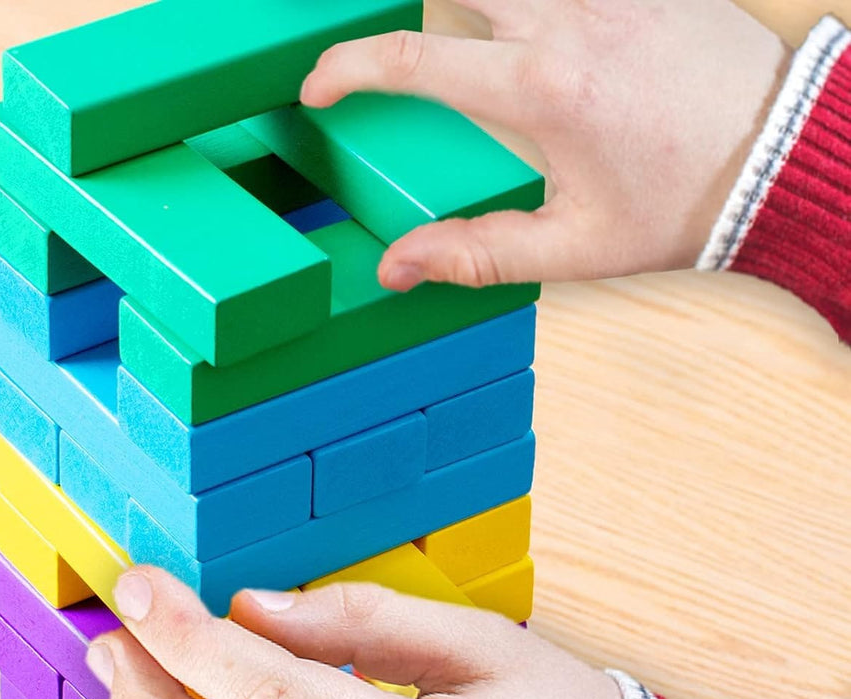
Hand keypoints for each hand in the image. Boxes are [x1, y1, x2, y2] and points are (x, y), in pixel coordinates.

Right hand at [300, 0, 791, 290]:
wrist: (785, 156)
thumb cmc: (681, 206)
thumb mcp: (573, 247)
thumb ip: (475, 254)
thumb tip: (396, 268)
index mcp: (541, 89)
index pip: (413, 58)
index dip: (347, 68)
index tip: (319, 86)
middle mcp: (570, 19)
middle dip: (406, 7)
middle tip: (390, 43)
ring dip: (471, 0)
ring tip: (463, 38)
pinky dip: (528, 1)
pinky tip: (529, 30)